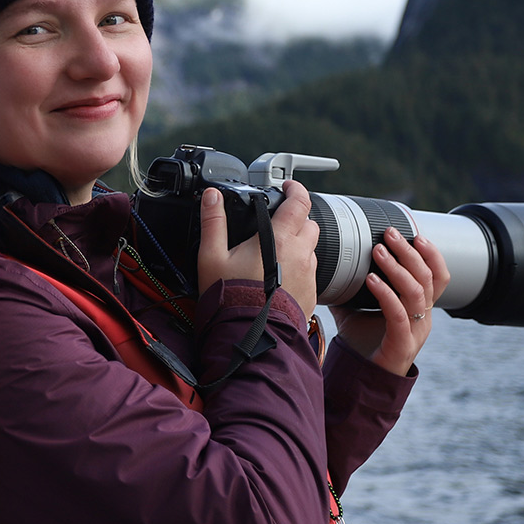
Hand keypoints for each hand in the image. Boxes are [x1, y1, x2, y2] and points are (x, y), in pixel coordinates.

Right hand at [198, 180, 319, 321]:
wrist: (248, 336)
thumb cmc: (230, 296)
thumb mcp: (212, 256)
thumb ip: (213, 222)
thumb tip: (212, 196)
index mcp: (280, 239)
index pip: (299, 202)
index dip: (295, 189)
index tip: (287, 187)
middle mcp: (300, 254)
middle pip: (309, 223)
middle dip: (296, 218)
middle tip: (277, 223)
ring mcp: (308, 275)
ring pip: (311, 249)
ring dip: (299, 244)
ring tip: (275, 253)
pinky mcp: (310, 294)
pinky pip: (310, 272)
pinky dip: (298, 268)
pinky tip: (279, 277)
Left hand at [329, 228, 450, 375]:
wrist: (363, 377)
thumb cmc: (363, 341)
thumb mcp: (356, 307)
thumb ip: (350, 286)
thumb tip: (330, 263)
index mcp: (419, 307)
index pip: (437, 276)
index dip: (432, 254)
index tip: (414, 234)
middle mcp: (423, 317)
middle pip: (427, 278)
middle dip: (409, 252)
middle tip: (390, 233)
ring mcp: (416, 331)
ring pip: (416, 292)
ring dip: (397, 268)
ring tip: (378, 251)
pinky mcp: (402, 344)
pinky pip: (399, 315)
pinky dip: (385, 294)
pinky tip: (371, 280)